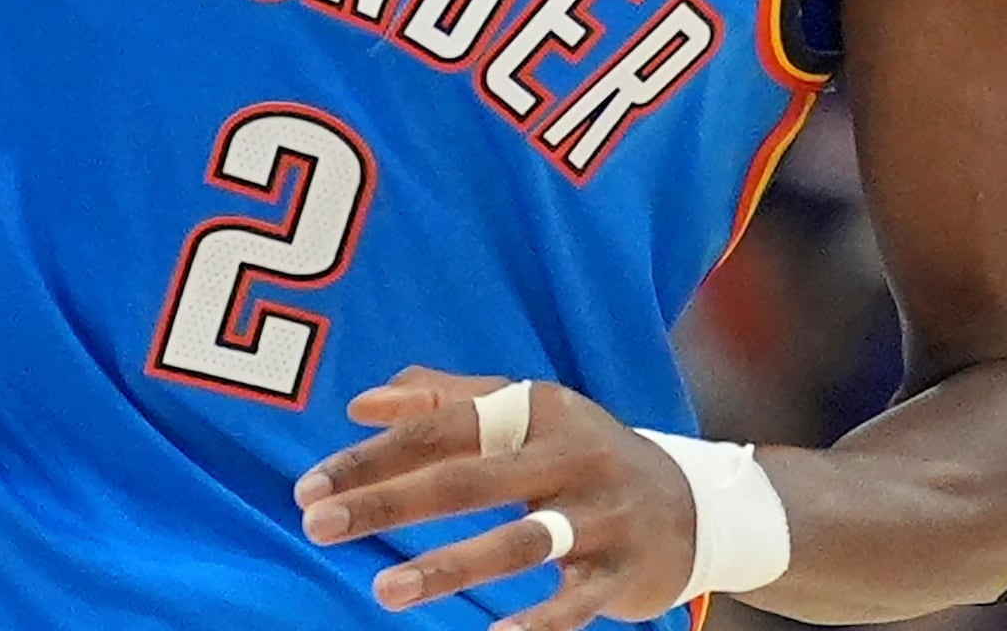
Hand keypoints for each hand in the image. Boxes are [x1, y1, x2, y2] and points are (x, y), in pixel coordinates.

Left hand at [296, 368, 692, 627]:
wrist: (696, 505)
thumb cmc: (582, 456)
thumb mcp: (526, 412)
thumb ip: (445, 399)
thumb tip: (360, 404)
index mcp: (537, 410)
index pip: (442, 426)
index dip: (374, 455)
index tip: (310, 486)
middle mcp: (571, 455)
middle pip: (469, 478)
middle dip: (389, 502)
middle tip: (318, 527)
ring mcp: (601, 516)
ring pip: (520, 542)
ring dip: (449, 567)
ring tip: (383, 590)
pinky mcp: (624, 573)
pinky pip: (574, 603)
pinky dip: (536, 624)